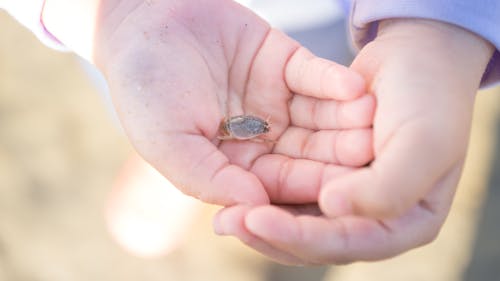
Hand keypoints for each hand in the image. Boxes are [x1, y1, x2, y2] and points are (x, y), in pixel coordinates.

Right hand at [90, 0, 373, 205]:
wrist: (142, 20)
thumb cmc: (144, 87)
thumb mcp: (166, 139)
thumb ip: (208, 176)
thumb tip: (256, 205)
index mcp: (235, 164)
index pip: (278, 184)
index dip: (309, 187)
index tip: (343, 192)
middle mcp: (261, 137)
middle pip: (308, 153)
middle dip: (338, 155)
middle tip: (371, 156)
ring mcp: (276, 100)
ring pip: (319, 116)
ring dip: (346, 119)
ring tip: (370, 119)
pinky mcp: (285, 62)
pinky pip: (314, 75)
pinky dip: (333, 81)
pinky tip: (355, 87)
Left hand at [214, 19, 493, 264]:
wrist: (419, 57)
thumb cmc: (428, 99)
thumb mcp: (423, 142)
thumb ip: (388, 188)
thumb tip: (333, 209)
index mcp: (406, 222)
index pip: (348, 242)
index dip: (301, 236)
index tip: (257, 219)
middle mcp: (373, 215)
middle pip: (317, 239)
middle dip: (271, 232)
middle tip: (227, 223)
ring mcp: (349, 196)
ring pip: (300, 217)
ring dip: (262, 215)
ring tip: (223, 215)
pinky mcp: (327, 173)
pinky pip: (293, 188)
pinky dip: (267, 190)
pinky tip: (235, 188)